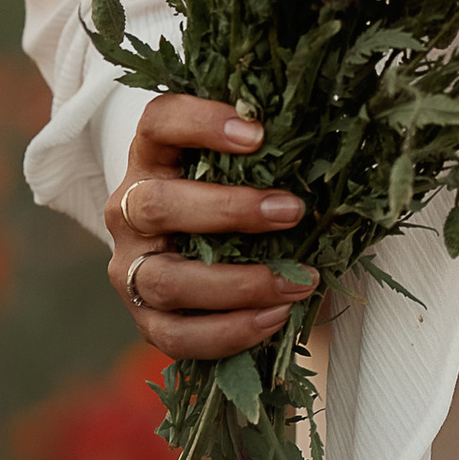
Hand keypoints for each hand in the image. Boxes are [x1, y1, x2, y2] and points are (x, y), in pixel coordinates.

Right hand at [103, 95, 317, 358]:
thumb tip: (330, 156)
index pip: (158, 124)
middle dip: (229, 211)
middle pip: (155, 206)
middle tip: (293, 211)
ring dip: (238, 284)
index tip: (258, 134)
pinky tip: (275, 317)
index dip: (200, 123)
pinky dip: (229, 331)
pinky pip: (175, 336)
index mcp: (150, 158)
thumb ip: (263, 159)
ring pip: (165, 280)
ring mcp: (129, 267)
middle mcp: (127, 210)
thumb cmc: (227, 199)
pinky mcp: (144, 317)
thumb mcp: (236, 170)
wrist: (189, 254)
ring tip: (297, 282)